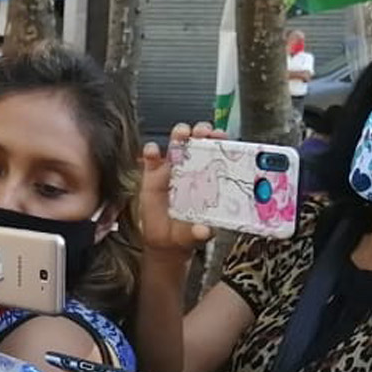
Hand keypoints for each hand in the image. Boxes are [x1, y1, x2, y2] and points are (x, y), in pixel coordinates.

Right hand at [140, 125, 216, 259]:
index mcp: (210, 177)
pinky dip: (150, 151)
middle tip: (202, 131)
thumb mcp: (197, 232)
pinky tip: (152, 151)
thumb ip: (200, 231)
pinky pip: (150, 158)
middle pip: (198, 141)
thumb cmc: (188, 230)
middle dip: (201, 131)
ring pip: (176, 144)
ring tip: (181, 134)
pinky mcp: (151, 175)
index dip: (220, 141)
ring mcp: (171, 169)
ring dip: (179, 135)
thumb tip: (203, 231)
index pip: (218, 153)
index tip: (221, 136)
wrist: (165, 240)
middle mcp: (192, 168)